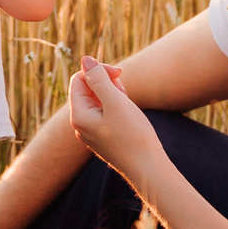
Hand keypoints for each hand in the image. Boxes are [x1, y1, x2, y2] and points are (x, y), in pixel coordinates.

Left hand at [67, 55, 158, 180]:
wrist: (148, 168)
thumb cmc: (133, 135)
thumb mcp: (116, 102)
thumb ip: (99, 79)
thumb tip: (86, 59)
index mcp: (79, 116)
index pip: (79, 80)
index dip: (97, 71)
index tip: (119, 72)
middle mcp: (81, 125)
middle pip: (87, 90)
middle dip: (106, 83)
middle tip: (124, 91)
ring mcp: (92, 132)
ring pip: (98, 101)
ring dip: (113, 94)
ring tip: (128, 105)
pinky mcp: (104, 137)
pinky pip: (105, 113)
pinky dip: (116, 107)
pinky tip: (129, 114)